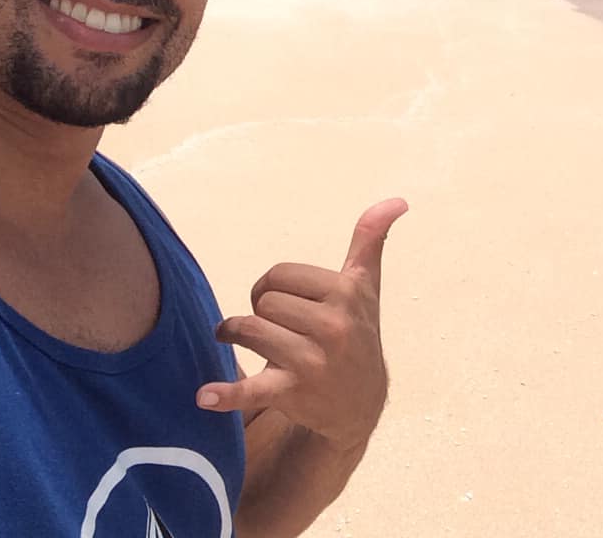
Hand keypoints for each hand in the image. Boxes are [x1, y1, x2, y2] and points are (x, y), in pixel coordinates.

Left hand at [196, 198, 407, 451]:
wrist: (360, 403)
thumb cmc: (357, 333)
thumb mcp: (365, 286)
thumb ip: (371, 240)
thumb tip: (397, 200)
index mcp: (347, 293)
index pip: (279, 275)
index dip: (271, 286)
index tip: (281, 301)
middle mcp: (335, 326)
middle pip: (264, 303)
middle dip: (260, 312)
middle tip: (271, 325)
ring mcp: (314, 361)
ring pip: (251, 332)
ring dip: (235, 335)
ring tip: (235, 340)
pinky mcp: (294, 393)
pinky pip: (253, 390)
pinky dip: (227, 395)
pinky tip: (205, 396)